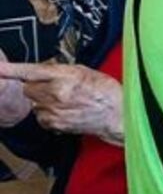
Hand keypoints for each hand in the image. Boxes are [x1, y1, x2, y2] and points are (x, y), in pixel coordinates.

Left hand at [0, 60, 123, 143]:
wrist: (118, 115)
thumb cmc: (106, 92)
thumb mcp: (84, 71)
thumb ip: (59, 71)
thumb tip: (41, 71)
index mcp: (66, 77)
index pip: (32, 71)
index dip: (12, 70)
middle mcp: (57, 94)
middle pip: (28, 88)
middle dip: (35, 86)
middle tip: (52, 86)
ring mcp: (54, 111)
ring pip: (33, 102)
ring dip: (42, 100)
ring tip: (63, 100)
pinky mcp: (54, 124)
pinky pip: (40, 115)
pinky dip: (47, 112)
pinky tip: (64, 110)